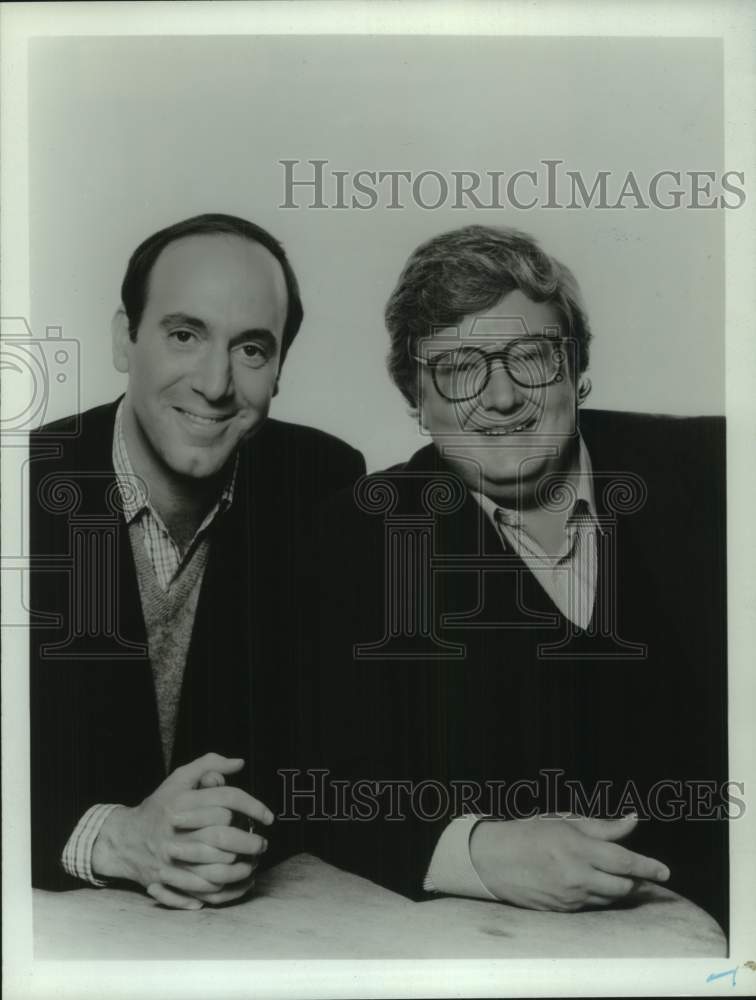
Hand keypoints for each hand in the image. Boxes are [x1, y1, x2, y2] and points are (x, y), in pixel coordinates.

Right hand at [147, 763, 266, 908]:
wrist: (125, 838)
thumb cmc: (160, 805)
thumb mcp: (180, 778)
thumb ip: (209, 765)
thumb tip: (239, 763)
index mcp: (182, 801)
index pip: (226, 799)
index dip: (253, 806)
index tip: (268, 817)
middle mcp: (175, 828)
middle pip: (221, 835)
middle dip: (248, 841)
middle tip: (262, 844)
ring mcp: (169, 856)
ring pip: (213, 867)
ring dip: (238, 870)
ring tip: (251, 865)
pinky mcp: (165, 879)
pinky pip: (198, 891)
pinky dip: (220, 891)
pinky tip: (234, 884)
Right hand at [469, 814, 670, 911]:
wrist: (493, 859)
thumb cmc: (530, 833)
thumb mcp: (565, 821)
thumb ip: (603, 826)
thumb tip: (633, 821)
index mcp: (578, 848)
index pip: (624, 861)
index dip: (648, 867)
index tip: (665, 871)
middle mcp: (577, 876)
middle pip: (622, 887)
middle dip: (635, 881)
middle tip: (639, 873)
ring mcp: (570, 897)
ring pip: (609, 899)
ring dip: (618, 890)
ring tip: (616, 877)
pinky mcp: (562, 911)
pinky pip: (591, 906)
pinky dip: (597, 896)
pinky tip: (590, 884)